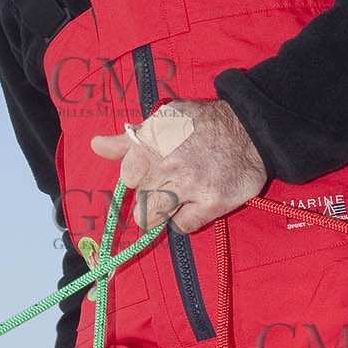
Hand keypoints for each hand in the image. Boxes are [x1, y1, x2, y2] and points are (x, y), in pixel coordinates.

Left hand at [91, 98, 267, 232]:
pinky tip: (196, 202)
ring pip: (152, 219)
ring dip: (162, 213)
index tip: (153, 173)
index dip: (139, 178)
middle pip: (138, 201)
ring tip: (178, 198)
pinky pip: (183, 226)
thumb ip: (129, 140)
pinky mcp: (211, 203)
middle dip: (151, 196)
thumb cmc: (202, 125)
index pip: (127, 178)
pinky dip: (187, 218)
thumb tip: (96, 146)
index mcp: (151, 142)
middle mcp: (168, 163)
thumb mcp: (164, 121)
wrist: (251, 129)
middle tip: (169, 184)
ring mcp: (190, 185)